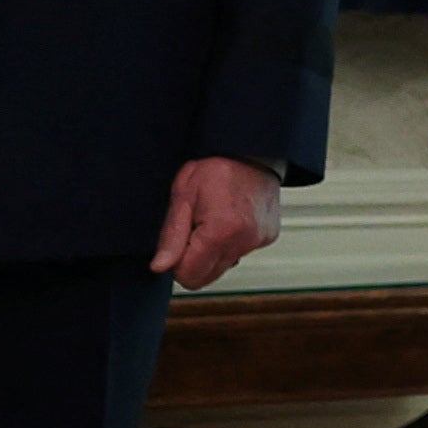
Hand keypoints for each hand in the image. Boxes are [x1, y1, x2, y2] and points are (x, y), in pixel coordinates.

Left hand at [151, 155, 284, 290]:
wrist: (254, 150)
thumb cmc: (218, 168)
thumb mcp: (183, 195)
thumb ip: (171, 235)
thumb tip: (160, 267)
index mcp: (222, 231)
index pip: (188, 276)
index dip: (176, 261)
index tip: (181, 236)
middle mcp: (245, 241)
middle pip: (205, 277)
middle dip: (193, 260)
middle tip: (194, 229)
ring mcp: (259, 240)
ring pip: (222, 267)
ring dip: (212, 252)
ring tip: (213, 222)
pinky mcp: (268, 237)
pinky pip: (239, 253)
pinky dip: (229, 244)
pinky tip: (229, 220)